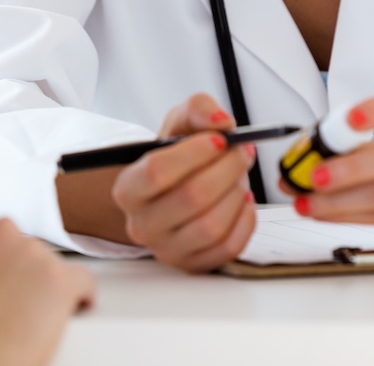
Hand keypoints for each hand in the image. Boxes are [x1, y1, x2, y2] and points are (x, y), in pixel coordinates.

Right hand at [0, 208, 94, 365]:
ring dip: (33, 290)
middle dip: (4, 274)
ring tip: (15, 322)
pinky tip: (66, 315)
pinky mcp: (63, 282)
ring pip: (42, 267)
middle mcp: (1, 228)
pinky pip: (81, 284)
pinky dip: (75, 301)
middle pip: (11, 248)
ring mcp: (35, 253)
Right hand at [109, 93, 257, 271]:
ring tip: (239, 176)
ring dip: (236, 194)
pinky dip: (245, 221)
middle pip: (191, 198)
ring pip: (211, 226)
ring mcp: (167, 249)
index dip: (193, 153)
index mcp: (128, 188)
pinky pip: (228, 248)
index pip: (156, 172)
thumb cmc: (177, 157)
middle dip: (226, 169)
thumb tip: (221, 121)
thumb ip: (199, 109)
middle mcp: (141, 224)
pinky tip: (243, 201)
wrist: (176, 189)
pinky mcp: (193, 264)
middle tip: (242, 151)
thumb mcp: (181, 122)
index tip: (220, 139)